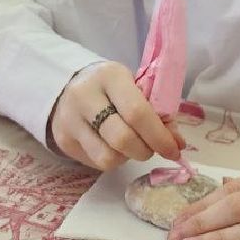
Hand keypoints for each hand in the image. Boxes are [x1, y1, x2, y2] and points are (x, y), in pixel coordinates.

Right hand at [47, 61, 181, 170]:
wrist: (69, 86)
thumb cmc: (112, 87)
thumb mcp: (134, 87)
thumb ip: (157, 111)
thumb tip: (176, 144)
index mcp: (109, 76)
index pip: (137, 112)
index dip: (159, 136)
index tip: (174, 150)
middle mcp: (84, 96)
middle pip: (121, 139)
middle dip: (144, 150)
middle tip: (151, 148)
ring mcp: (70, 120)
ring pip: (107, 157)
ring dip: (127, 158)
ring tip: (130, 145)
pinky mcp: (63, 139)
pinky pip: (96, 163)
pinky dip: (112, 159)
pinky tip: (112, 145)